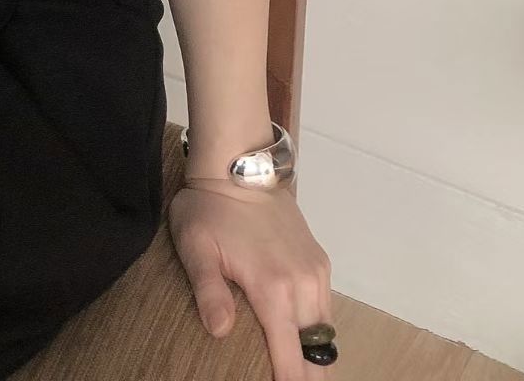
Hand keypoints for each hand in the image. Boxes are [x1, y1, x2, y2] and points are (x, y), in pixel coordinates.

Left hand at [165, 179, 334, 379]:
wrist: (240, 163)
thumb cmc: (211, 207)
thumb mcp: (197, 247)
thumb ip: (209, 292)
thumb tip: (220, 333)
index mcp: (274, 289)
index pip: (292, 359)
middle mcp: (304, 285)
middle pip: (318, 355)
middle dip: (307, 378)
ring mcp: (315, 272)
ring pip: (326, 334)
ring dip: (315, 358)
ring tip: (296, 373)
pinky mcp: (318, 261)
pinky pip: (326, 310)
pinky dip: (318, 332)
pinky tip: (301, 343)